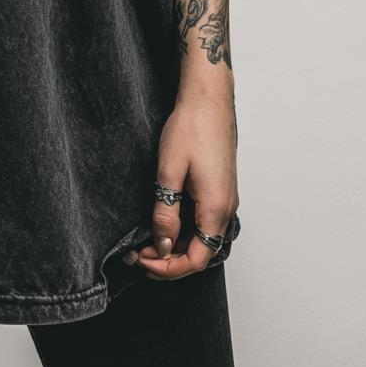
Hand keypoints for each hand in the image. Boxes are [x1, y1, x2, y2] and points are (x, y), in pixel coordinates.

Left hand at [132, 90, 238, 280]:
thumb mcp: (169, 171)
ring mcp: (226, 198)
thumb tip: (163, 245)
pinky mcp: (221, 188)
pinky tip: (165, 222)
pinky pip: (205, 221)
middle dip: (169, 259)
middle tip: (139, 253)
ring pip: (203, 238)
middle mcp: (227, 208)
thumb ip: (166, 212)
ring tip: (147, 240)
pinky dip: (185, 230)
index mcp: (216, 208)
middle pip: (201, 252)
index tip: (142, 260)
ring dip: (177, 245)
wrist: (208, 99)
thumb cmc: (191, 127)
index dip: (168, 268)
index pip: (196, 259)